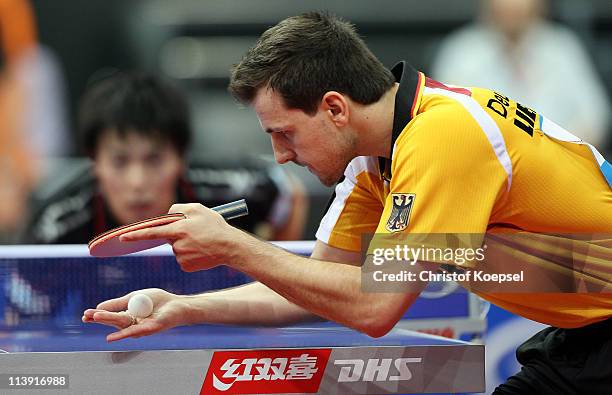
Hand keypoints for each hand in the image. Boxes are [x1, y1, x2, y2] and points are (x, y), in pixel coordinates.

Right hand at [82, 288, 191, 341]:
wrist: (177, 304)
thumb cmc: (157, 301)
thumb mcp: (134, 297)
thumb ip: (118, 303)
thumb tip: (98, 308)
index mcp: (127, 315)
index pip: (110, 315)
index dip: (98, 315)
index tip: (85, 314)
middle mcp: (131, 324)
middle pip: (113, 320)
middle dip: (99, 318)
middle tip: (86, 316)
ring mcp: (139, 327)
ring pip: (121, 323)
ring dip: (108, 319)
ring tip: (95, 316)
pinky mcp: (149, 328)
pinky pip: (134, 331)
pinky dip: (121, 334)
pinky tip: (110, 338)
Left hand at [120, 203, 244, 271]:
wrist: (231, 247)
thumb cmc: (215, 227)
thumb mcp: (199, 209)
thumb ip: (179, 208)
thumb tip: (166, 215)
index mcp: (179, 229)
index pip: (152, 231)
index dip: (136, 234)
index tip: (121, 238)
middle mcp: (178, 244)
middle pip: (168, 238)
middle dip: (174, 235)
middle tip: (190, 233)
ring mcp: (181, 257)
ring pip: (176, 248)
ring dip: (185, 244)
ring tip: (202, 242)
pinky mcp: (186, 267)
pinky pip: (182, 259)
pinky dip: (190, 255)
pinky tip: (202, 252)